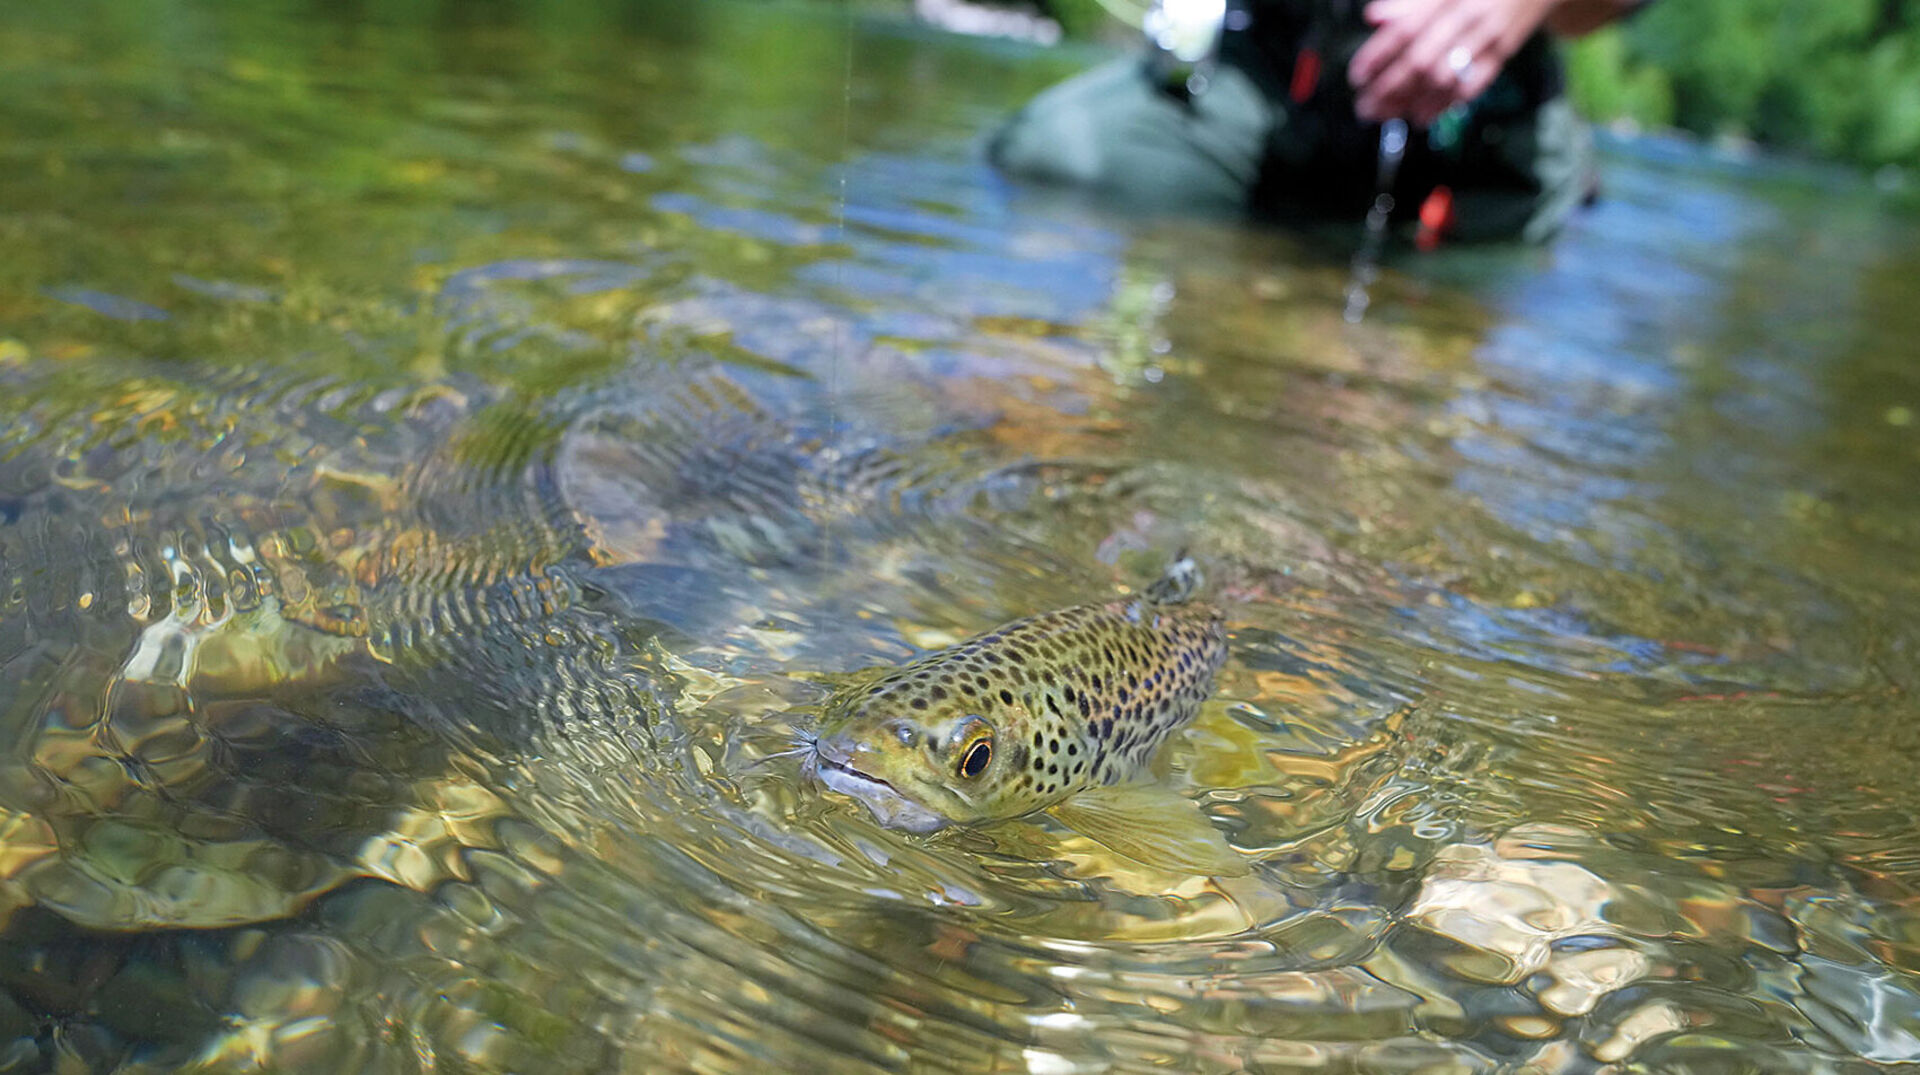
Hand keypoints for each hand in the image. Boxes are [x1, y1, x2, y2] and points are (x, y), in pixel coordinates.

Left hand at [1348, 0, 1555, 125]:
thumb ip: (1409, 2)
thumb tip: (1374, 18)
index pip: (1406, 29)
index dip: (1378, 55)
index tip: (1357, 76)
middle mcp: (1468, 15)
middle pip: (1422, 60)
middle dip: (1389, 88)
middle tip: (1365, 106)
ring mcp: (1488, 37)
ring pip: (1444, 78)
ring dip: (1411, 102)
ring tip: (1386, 114)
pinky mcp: (1503, 53)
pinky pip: (1472, 85)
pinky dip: (1444, 104)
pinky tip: (1421, 116)